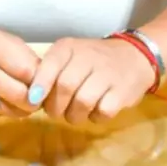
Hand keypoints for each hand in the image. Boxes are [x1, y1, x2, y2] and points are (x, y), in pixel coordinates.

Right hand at [0, 22, 40, 116]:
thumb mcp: (3, 40)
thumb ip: (25, 59)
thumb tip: (48, 84)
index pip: (26, 71)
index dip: (41, 80)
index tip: (47, 82)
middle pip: (18, 94)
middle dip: (34, 100)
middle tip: (39, 97)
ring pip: (8, 109)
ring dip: (22, 108)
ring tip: (24, 100)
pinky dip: (5, 109)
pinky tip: (5, 100)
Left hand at [26, 37, 155, 123]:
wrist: (134, 56)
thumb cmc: (92, 60)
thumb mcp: (68, 57)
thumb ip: (49, 72)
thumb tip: (31, 98)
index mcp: (69, 47)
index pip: (50, 65)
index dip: (39, 86)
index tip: (33, 100)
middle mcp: (88, 57)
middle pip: (65, 86)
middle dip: (56, 107)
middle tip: (55, 112)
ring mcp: (108, 74)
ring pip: (83, 101)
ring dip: (74, 115)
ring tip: (74, 115)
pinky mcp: (123, 91)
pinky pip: (103, 111)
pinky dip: (95, 118)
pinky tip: (94, 112)